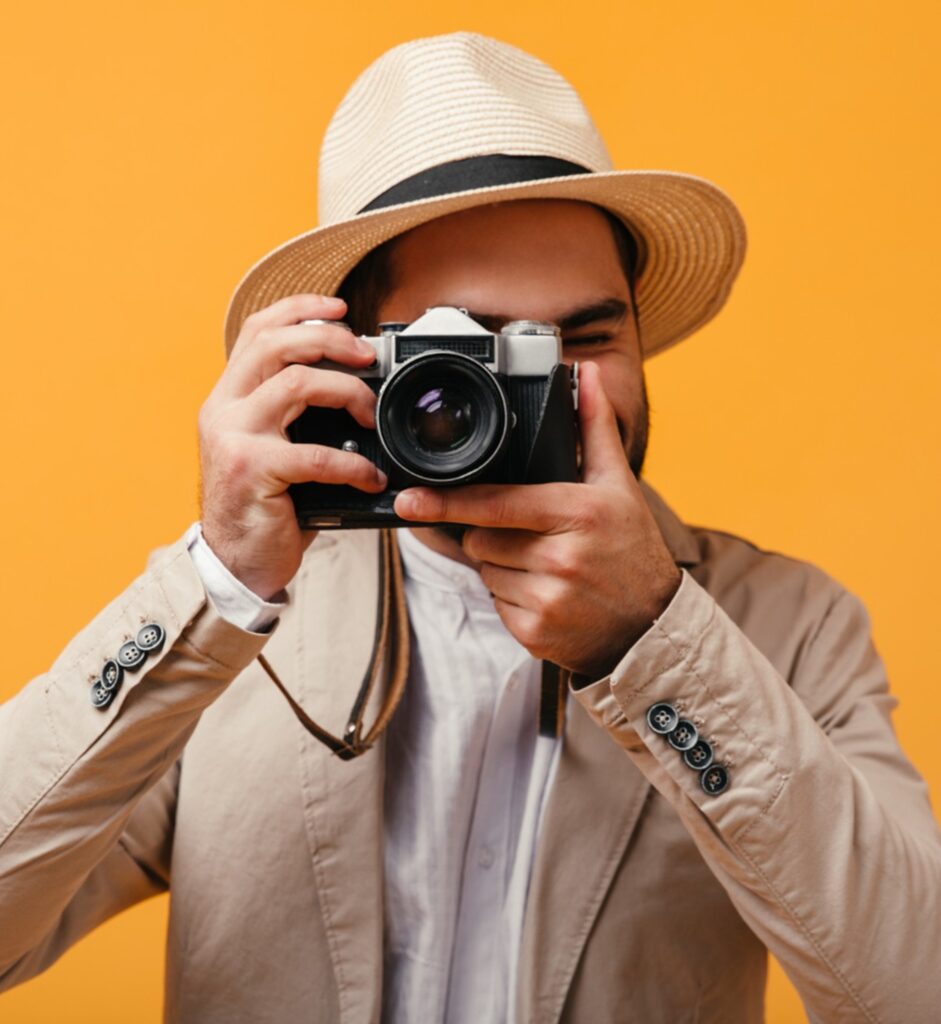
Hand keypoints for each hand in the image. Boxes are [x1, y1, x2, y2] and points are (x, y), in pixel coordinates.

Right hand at [198, 294, 386, 599]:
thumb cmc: (264, 505)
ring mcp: (234, 438)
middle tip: (367, 356)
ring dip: (347, 392)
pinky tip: (370, 477)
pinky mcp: (252, 471)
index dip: (299, 309)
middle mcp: (224, 409)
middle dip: (329, 340)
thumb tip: (356, 386)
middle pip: (274, 344)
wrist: (235, 562)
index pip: (257, 331)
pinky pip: (315, 455)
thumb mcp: (272, 448)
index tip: (339, 307)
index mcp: (228, 397)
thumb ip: (293, 416)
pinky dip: (353, 464)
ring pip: (295, 384)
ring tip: (371, 415)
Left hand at [393, 361, 681, 676]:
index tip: (411, 499)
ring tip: (547, 565)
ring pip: (485, 571)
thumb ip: (594, 425)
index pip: (495, 504)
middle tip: (536, 536)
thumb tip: (584, 373)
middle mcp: (560, 558)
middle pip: (481, 538)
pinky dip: (511, 598)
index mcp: (576, 513)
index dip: (449, 501)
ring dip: (502, 566)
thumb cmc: (632, 549)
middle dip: (494, 533)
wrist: (651, 627)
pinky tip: (546, 593)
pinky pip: (496, 604)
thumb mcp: (618, 484)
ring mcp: (546, 599)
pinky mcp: (534, 632)